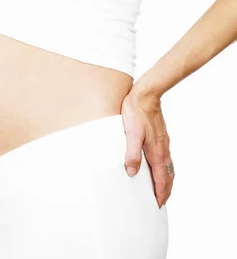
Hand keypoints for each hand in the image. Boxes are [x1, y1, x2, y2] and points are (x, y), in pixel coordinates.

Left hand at [121, 87, 173, 207]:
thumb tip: (132, 172)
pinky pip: (166, 157)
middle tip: (161, 201)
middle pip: (168, 175)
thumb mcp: (131, 134)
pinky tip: (158, 164)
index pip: (161, 179)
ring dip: (166, 179)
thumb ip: (132, 153)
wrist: (146, 94)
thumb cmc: (136, 112)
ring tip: (161, 187)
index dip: (160, 193)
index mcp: (156, 152)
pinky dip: (165, 167)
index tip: (158, 205)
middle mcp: (163, 149)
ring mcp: (163, 142)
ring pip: (168, 166)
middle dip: (165, 190)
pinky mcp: (161, 135)